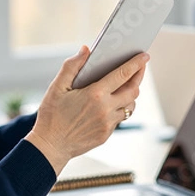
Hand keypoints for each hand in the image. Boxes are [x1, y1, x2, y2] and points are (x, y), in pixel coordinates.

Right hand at [25, 46, 148, 174]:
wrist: (50, 146)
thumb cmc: (51, 115)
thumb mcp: (57, 87)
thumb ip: (72, 66)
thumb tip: (86, 49)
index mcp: (95, 94)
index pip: (123, 75)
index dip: (136, 64)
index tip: (144, 56)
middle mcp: (106, 109)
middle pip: (133, 90)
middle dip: (139, 76)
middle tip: (140, 67)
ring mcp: (108, 124)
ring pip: (130, 106)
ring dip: (131, 94)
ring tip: (127, 85)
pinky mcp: (106, 134)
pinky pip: (120, 118)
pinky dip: (120, 108)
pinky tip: (113, 103)